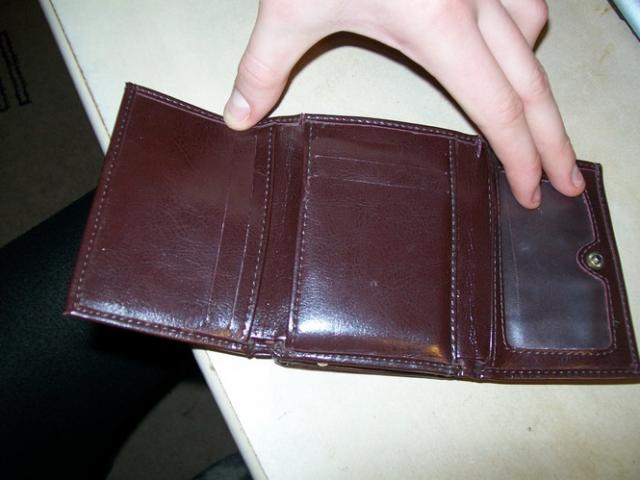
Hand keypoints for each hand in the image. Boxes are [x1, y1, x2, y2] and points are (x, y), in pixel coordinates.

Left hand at [223, 0, 584, 207]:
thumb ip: (263, 67)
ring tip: (531, 119)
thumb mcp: (289, 5)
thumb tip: (238, 120)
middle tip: (568, 182)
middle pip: (535, 85)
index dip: (520, 155)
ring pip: (532, 37)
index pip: (496, 106)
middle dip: (555, 141)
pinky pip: (522, 1)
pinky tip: (508, 47)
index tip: (533, 192)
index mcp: (437, 22)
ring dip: (534, 82)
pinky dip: (522, 34)